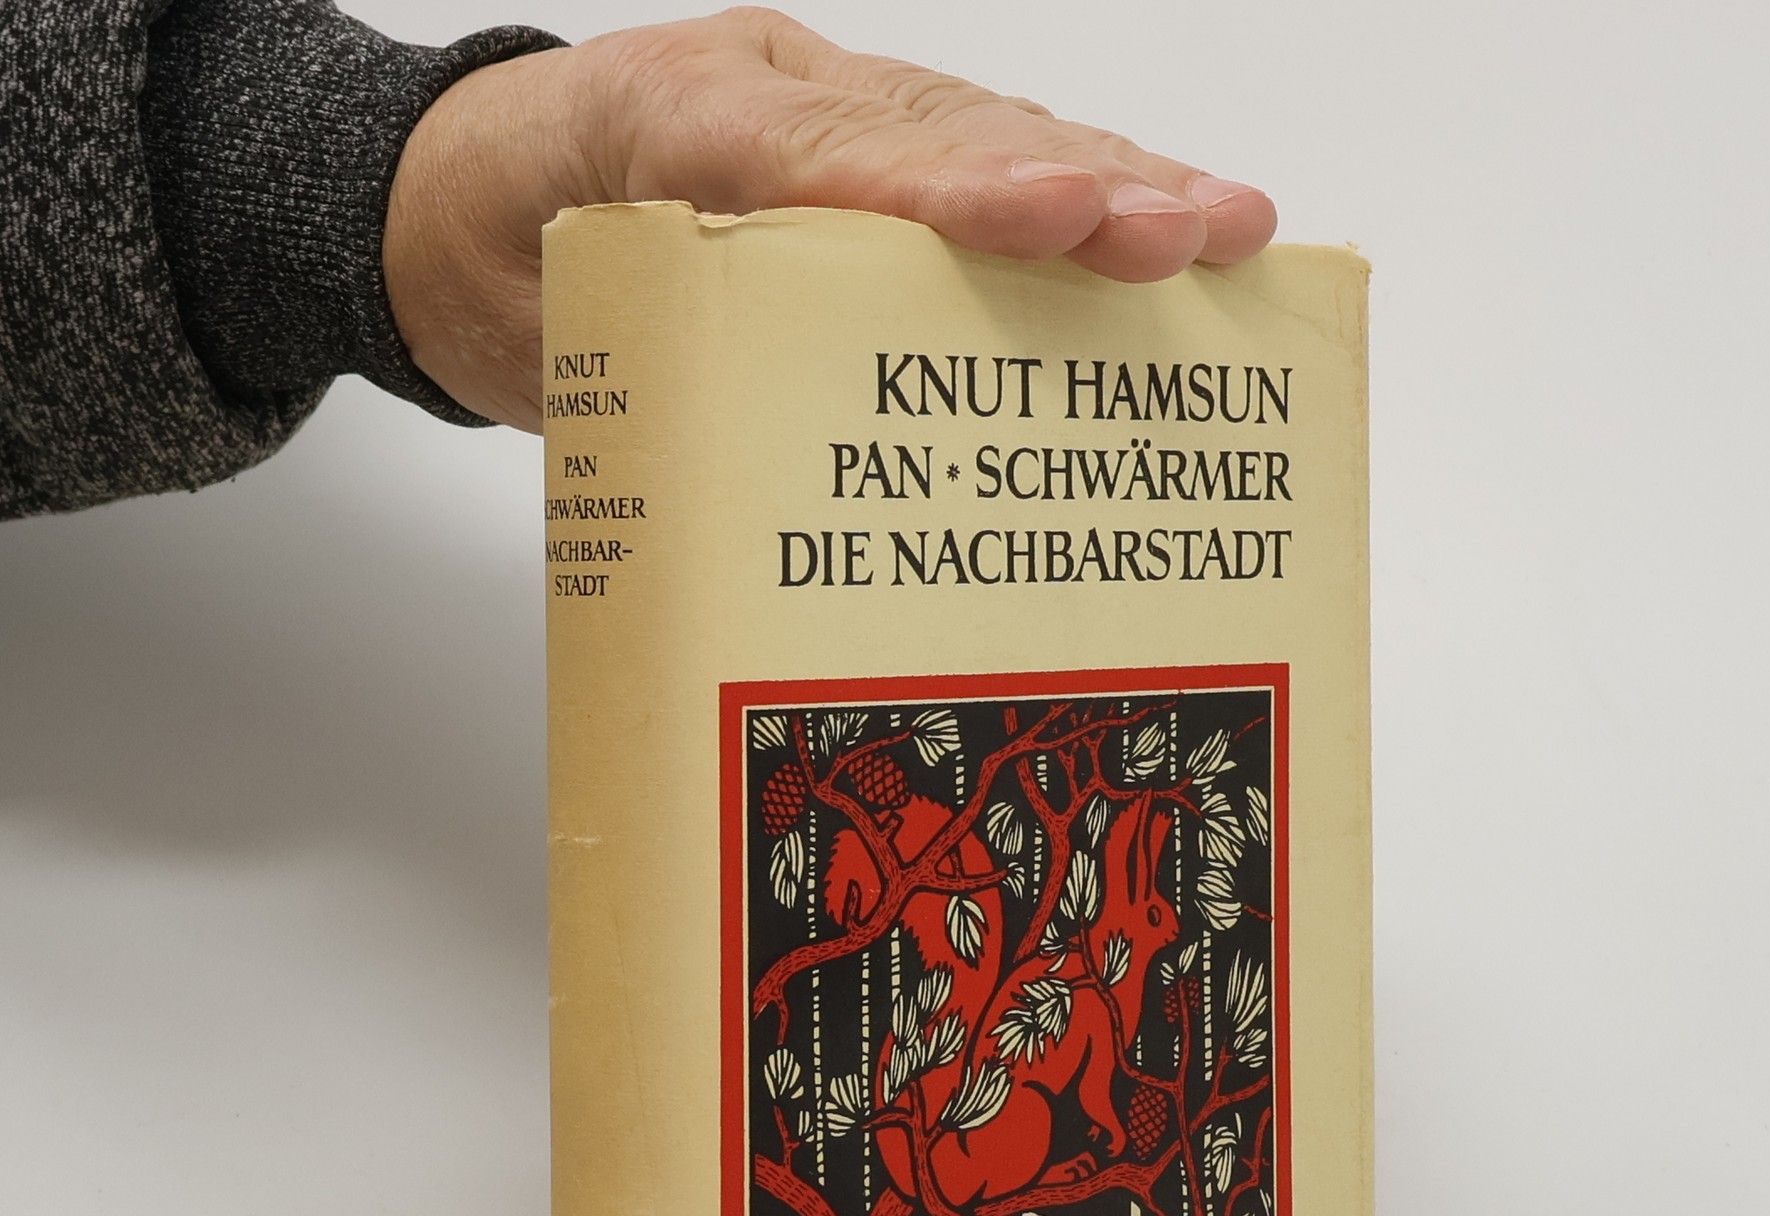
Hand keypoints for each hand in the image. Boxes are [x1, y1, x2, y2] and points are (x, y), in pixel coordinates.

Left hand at [384, 7, 1276, 430]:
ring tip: (1224, 227)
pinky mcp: (856, 170)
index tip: (1054, 216)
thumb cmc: (508, 246)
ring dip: (1110, 184)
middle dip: (1078, 182)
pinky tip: (1156, 231)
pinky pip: (970, 169)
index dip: (950, 188)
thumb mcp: (555, 320)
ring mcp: (826, 123)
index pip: (832, 154)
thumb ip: (654, 363)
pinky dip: (1070, 196)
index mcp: (684, 122)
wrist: (456, 205)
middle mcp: (776, 106)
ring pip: (982, 136)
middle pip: (945, 133)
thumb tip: (785, 464)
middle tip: (1190, 231)